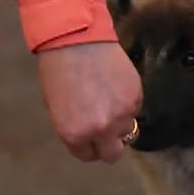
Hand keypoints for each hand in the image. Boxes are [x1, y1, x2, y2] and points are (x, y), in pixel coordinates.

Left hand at [35, 42, 141, 162]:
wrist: (76, 38)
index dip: (89, 145)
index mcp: (74, 134)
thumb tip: (90, 135)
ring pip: (127, 130)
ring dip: (119, 121)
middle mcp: (100, 129)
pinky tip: (115, 85)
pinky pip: (135, 110)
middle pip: (113, 154)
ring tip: (108, 98)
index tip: (89, 135)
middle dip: (108, 144)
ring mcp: (122, 114)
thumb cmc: (58, 70)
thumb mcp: (57, 107)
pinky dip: (127, 103)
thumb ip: (75, 128)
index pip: (89, 156)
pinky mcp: (136, 97)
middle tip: (105, 128)